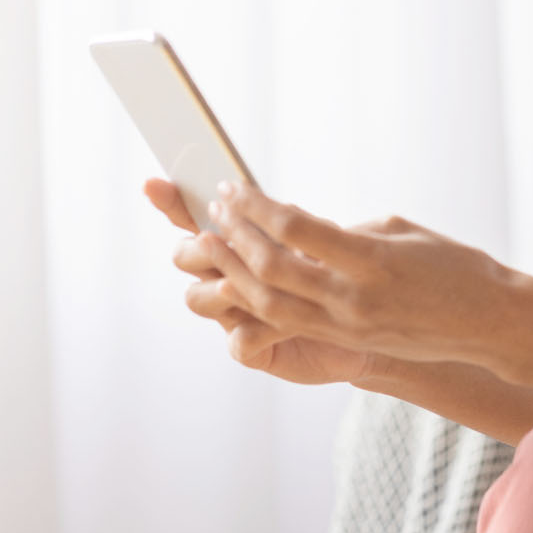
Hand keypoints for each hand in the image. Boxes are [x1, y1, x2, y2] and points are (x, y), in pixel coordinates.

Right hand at [145, 177, 377, 385]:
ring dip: (222, 283)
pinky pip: (239, 342)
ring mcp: (237, 314)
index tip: (154, 183)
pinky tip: (283, 323)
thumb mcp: (326, 238)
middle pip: (186, 255)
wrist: (378, 323)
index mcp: (240, 242)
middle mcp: (229, 276)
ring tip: (243, 278)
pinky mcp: (256, 349)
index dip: (171, 202)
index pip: (195, 218)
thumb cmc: (348, 271)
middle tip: (215, 238)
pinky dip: (254, 329)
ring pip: (200, 298)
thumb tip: (277, 208)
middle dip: (198, 246)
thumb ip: (295, 224)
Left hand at [205, 182, 521, 370]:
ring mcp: (348, 324)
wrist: (488, 322)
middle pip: (273, 268)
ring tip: (212, 244)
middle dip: (235, 236)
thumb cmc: (454, 266)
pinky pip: (289, 321)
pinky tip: (242, 279)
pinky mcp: (348, 339)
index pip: (297, 230)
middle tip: (216, 209)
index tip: (235, 187)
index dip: (257, 207)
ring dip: (235, 270)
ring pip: (270, 303)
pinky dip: (257, 299)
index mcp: (372, 259)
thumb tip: (301, 226)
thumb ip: (348, 231)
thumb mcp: (401, 232)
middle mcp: (354, 297)